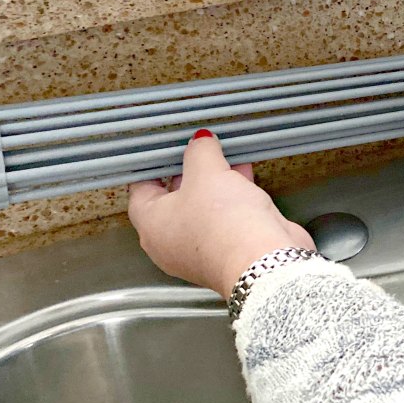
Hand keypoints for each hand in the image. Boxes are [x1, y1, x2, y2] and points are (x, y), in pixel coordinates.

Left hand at [128, 131, 315, 297]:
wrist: (262, 260)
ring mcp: (201, 249)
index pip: (141, 190)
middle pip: (174, 199)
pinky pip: (226, 219)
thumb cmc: (223, 226)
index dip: (152, 166)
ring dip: (216, 185)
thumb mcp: (206, 172)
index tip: (164, 150)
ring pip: (203, 209)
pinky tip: (245, 176)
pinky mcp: (229, 251)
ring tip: (226, 159)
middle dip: (190, 172)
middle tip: (198, 150)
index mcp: (152, 225)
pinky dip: (234, 198)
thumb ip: (200, 152)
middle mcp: (172, 243)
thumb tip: (200, 142)